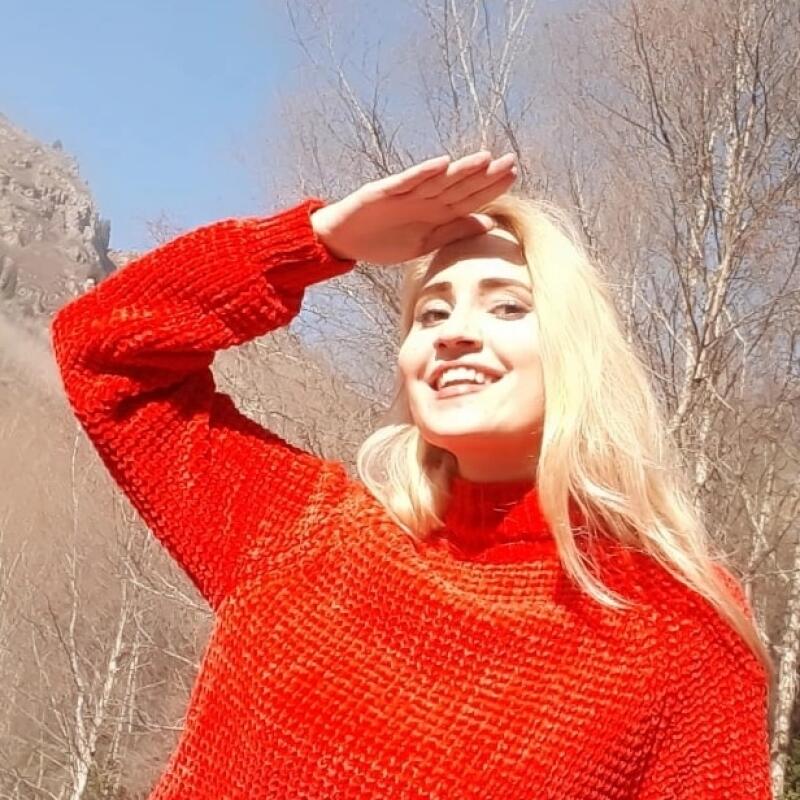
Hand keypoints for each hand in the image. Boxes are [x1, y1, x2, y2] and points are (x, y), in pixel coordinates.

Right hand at [309, 150, 517, 264]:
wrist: (344, 241)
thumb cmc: (383, 242)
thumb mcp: (424, 244)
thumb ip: (454, 232)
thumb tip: (488, 223)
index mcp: (435, 213)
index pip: (469, 198)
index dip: (491, 188)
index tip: (514, 176)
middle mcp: (424, 199)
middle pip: (459, 185)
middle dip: (484, 175)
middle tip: (511, 161)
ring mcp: (405, 194)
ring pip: (438, 180)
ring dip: (460, 170)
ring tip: (485, 159)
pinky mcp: (384, 192)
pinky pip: (407, 182)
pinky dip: (423, 173)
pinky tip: (442, 164)